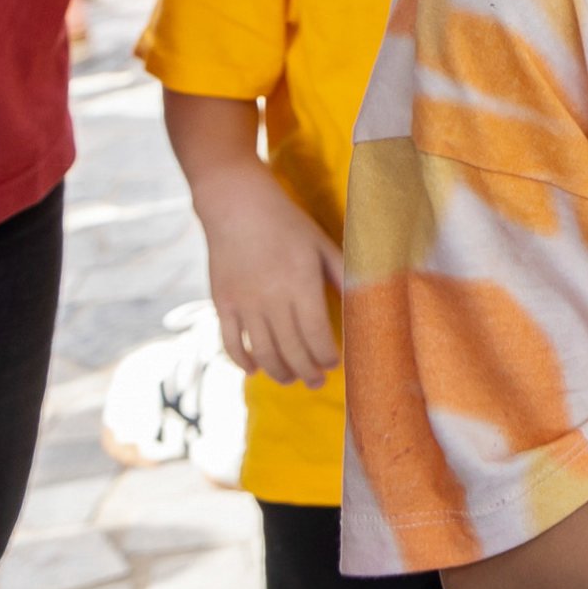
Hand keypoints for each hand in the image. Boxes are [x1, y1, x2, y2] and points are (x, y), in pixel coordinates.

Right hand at [194, 171, 343, 387]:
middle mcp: (271, 299)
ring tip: (291, 379)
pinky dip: (242, 361)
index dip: (327, 355)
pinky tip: (255, 369)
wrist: (237, 206)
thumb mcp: (322, 243)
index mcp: (300, 284)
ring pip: (262, 352)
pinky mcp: (222, 303)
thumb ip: (342, 273)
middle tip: (317, 382)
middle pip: (290, 349)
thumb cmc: (287, 223)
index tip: (336, 364)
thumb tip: (366, 297)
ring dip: (278, 371)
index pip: (316, 334)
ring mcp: (243, 303)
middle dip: (307, 371)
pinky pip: (230, 342)